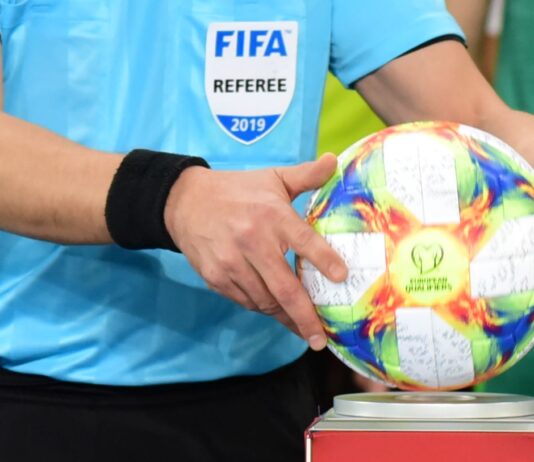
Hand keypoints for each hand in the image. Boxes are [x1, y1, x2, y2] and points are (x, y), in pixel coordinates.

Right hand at [164, 154, 347, 350]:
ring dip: (284, 317)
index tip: (342, 278)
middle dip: (305, 318)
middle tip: (320, 338)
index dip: (325, 262)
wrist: (184, 201)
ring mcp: (231, 262)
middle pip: (285, 288)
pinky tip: (273, 310)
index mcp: (272, 215)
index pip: (305, 242)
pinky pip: (245, 301)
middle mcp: (252, 241)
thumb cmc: (236, 191)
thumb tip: (334, 160)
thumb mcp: (272, 178)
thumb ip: (306, 175)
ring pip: (264, 301)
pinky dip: (261, 308)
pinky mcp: (215, 277)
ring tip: (301, 328)